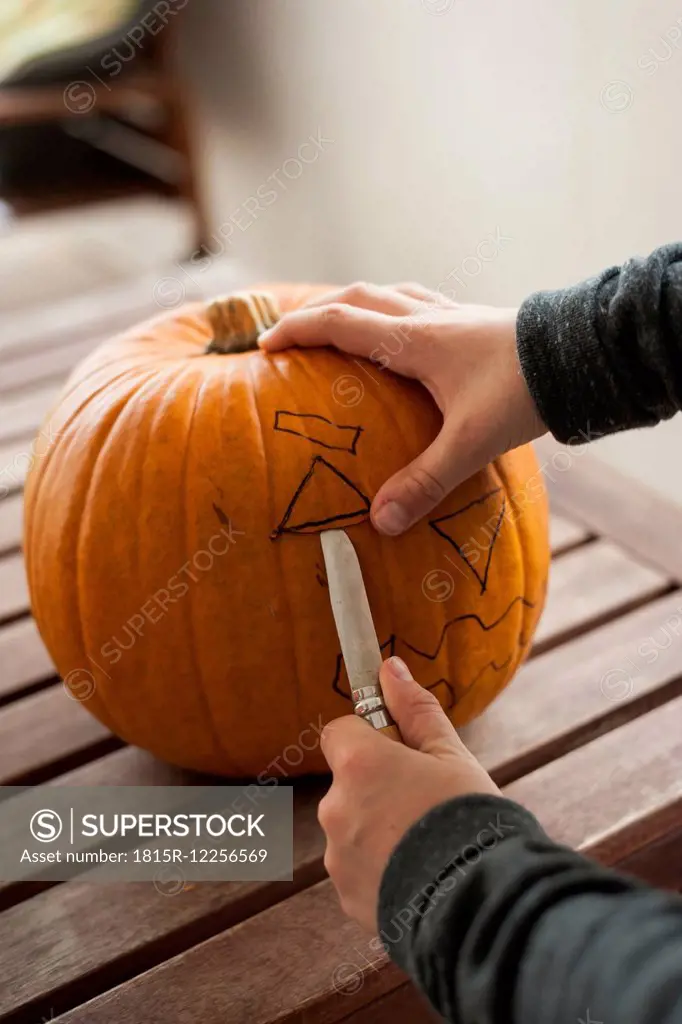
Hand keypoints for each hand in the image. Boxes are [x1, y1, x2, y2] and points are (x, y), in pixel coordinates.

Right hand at [259, 282, 545, 534]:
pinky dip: (396, 310)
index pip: (341, 324)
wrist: (581, 355)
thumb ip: (424, 481)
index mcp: (415, 340)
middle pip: (359, 298)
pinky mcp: (476, 321)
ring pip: (392, 295)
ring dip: (358, 304)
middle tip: (293, 333)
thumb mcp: (471, 443)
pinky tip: (406, 331)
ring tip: (340, 325)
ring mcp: (454, 315)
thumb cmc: (524, 393)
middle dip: (318, 312)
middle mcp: (429, 318)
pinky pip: (421, 304)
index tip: (266, 345)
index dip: (298, 331)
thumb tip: (380, 522)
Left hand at [318, 655, 499, 933]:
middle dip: (377, 789)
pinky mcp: (347, 896)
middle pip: (348, 784)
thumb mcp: (451, 755)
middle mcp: (336, 807)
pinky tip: (419, 876)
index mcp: (358, 764)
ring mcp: (337, 856)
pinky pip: (358, 870)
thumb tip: (390, 668)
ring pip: (352, 829)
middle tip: (425, 803)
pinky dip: (380, 870)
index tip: (399, 753)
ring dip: (378, 831)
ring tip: (427, 847)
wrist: (480, 902)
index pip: (338, 733)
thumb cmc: (468, 819)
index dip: (368, 738)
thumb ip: (415, 709)